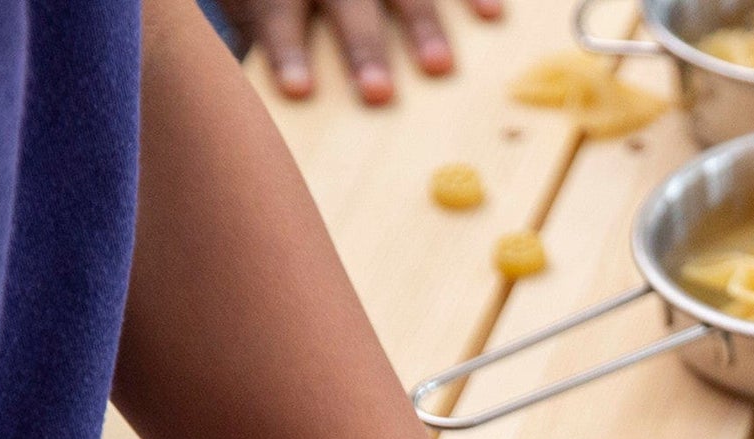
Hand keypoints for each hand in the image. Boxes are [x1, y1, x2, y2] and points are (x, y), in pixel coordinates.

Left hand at [221, 0, 501, 103]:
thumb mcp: (262, 3)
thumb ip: (278, 43)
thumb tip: (290, 112)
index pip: (278, 15)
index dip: (286, 49)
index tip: (298, 90)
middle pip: (347, 5)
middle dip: (364, 48)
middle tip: (379, 93)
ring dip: (421, 26)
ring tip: (439, 67)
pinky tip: (491, 16)